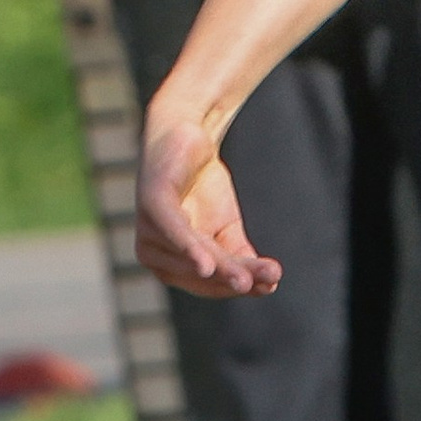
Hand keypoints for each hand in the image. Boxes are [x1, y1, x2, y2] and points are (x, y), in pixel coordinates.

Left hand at [137, 117, 282, 298]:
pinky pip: (172, 232)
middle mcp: (154, 254)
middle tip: (270, 280)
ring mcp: (148, 230)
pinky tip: (206, 265)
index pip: (208, 283)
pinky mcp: (152, 204)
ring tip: (248, 278)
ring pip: (193, 256)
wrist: (187, 134)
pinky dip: (189, 249)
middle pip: (202, 273)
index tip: (273, 284)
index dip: (238, 286)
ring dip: (223, 267)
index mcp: (171, 264)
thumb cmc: (203, 186)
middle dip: (235, 278)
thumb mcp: (227, 227)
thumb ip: (240, 256)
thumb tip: (270, 283)